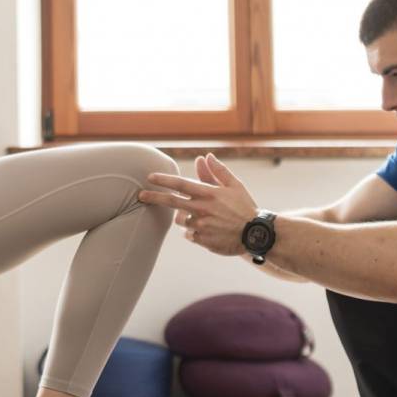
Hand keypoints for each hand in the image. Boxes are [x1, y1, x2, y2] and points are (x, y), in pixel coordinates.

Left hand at [138, 153, 259, 256]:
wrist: (256, 234)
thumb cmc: (245, 207)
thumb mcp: (235, 186)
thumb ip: (218, 171)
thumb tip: (205, 156)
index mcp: (209, 194)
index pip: (181, 184)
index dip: (163, 180)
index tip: (149, 178)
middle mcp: (202, 209)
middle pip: (171, 202)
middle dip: (153, 198)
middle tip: (140, 196)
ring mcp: (201, 226)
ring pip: (181, 220)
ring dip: (185, 217)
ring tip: (203, 218)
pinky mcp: (202, 240)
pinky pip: (190, 235)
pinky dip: (194, 232)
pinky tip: (208, 230)